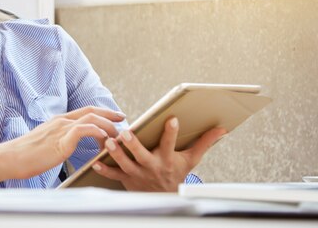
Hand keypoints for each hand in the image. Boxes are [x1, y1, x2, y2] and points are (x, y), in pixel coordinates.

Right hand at [4, 106, 125, 179]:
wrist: (11, 158)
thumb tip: (65, 146)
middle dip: (110, 114)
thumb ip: (57, 142)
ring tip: (116, 136)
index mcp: (58, 121)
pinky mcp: (61, 140)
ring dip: (108, 126)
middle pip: (92, 111)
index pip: (85, 111)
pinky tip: (104, 141)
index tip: (114, 117)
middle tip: (123, 120)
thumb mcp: (45, 144)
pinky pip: (85, 130)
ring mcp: (61, 129)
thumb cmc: (25, 156)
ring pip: (92, 118)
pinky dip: (98, 133)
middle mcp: (61, 121)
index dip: (102, 113)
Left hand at [91, 116, 226, 191]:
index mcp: (167, 159)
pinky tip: (95, 162)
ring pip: (124, 164)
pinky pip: (113, 175)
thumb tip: (221, 129)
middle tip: (126, 133)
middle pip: (141, 155)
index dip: (172, 132)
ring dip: (115, 154)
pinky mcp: (126, 179)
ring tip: (108, 142)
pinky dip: (104, 169)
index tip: (172, 119)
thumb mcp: (191, 159)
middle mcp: (151, 166)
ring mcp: (137, 174)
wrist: (165, 198)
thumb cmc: (176, 174)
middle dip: (133, 144)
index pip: (170, 144)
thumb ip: (204, 143)